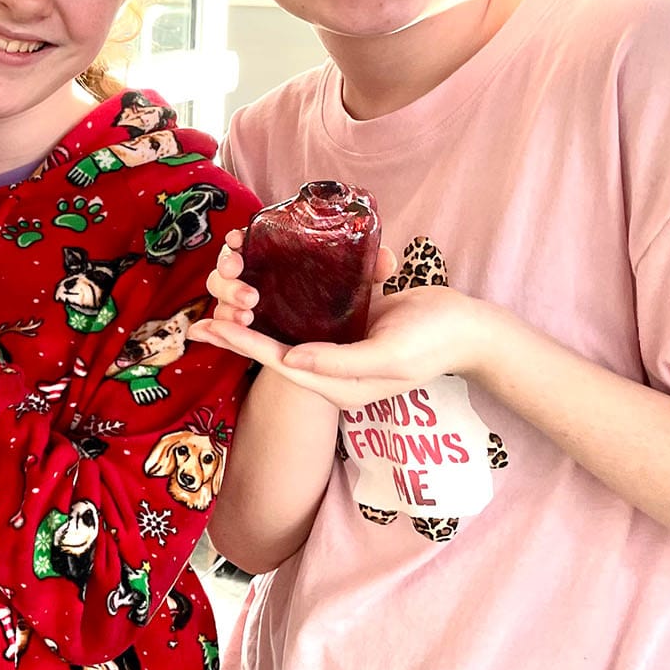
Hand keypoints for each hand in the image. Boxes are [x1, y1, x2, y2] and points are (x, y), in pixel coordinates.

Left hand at [188, 230, 503, 408]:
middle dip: (237, 334)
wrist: (469, 327)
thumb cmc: (433, 342)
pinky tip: (261, 284)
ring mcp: (338, 347)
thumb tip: (292, 361)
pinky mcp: (346, 324)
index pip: (278, 362)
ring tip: (222, 299)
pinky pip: (307, 314)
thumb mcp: (389, 355)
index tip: (208, 328)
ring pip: (285, 331)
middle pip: (273, 349)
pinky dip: (282, 301)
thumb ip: (340, 361)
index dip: (240, 345)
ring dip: (253, 316)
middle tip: (200, 319)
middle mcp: (331, 369)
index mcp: (337, 385)